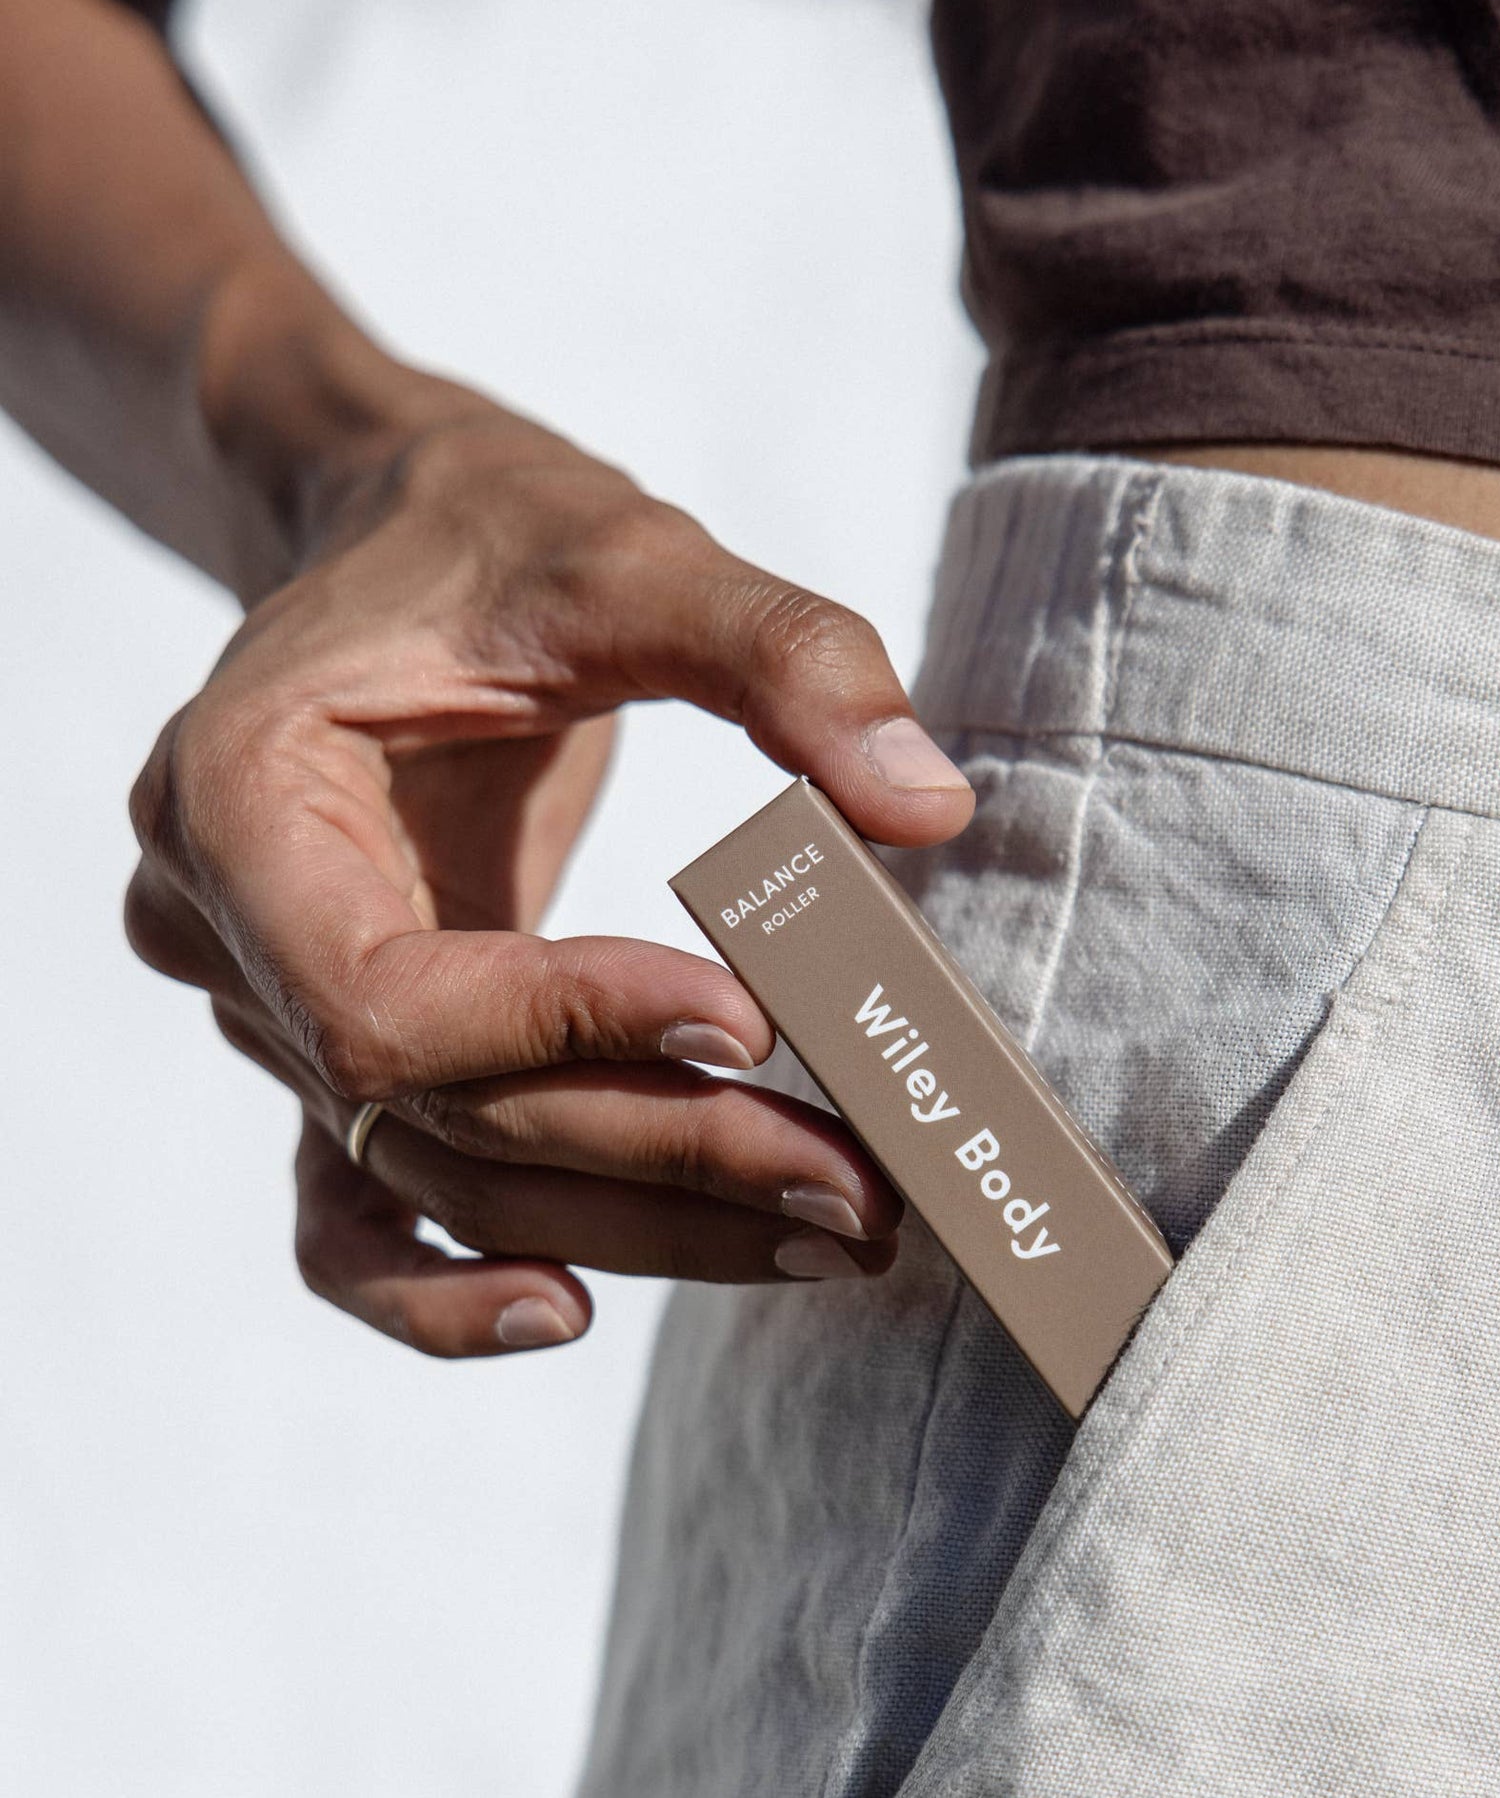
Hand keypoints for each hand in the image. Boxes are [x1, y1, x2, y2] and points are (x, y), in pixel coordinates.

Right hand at [123, 407, 973, 1354]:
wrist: (408, 540)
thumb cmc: (503, 536)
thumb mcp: (637, 555)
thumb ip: (781, 655)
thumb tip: (928, 803)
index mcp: (242, 797)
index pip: (394, 997)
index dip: (569, 1030)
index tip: (754, 1018)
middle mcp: (225, 930)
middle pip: (442, 1113)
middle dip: (660, 1157)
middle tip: (854, 1190)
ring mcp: (271, 1005)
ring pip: (439, 1175)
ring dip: (631, 1225)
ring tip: (818, 1235)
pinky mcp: (338, 1041)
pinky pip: (361, 1211)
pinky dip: (451, 1284)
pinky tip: (578, 1309)